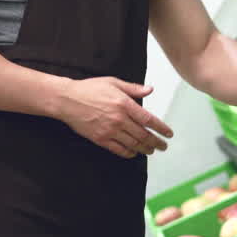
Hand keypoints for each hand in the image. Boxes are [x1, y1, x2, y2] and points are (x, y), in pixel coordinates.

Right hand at [57, 77, 174, 158]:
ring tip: (151, 151)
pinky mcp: (100, 139)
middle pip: (143, 135)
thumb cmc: (89, 89)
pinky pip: (118, 149)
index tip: (168, 134)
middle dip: (156, 142)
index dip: (161, 128)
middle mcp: (119, 119)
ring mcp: (110, 130)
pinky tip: (134, 153)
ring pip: (133, 144)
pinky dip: (128, 153)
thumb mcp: (113, 83)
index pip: (149, 119)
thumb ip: (133, 88)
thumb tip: (150, 90)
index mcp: (125, 104)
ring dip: (145, 149)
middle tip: (163, 146)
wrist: (67, 100)